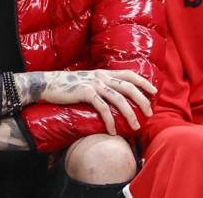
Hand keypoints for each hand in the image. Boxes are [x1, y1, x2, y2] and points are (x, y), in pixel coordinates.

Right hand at [14, 70, 157, 134]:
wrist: (48, 84)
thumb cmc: (68, 86)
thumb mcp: (88, 82)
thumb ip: (101, 86)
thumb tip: (114, 97)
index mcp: (104, 73)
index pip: (129, 74)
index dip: (143, 82)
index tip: (154, 92)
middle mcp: (101, 76)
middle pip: (128, 86)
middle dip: (142, 100)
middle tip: (149, 113)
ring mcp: (93, 84)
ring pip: (118, 98)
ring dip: (129, 113)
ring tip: (135, 126)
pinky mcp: (85, 93)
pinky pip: (102, 108)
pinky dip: (110, 120)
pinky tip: (113, 130)